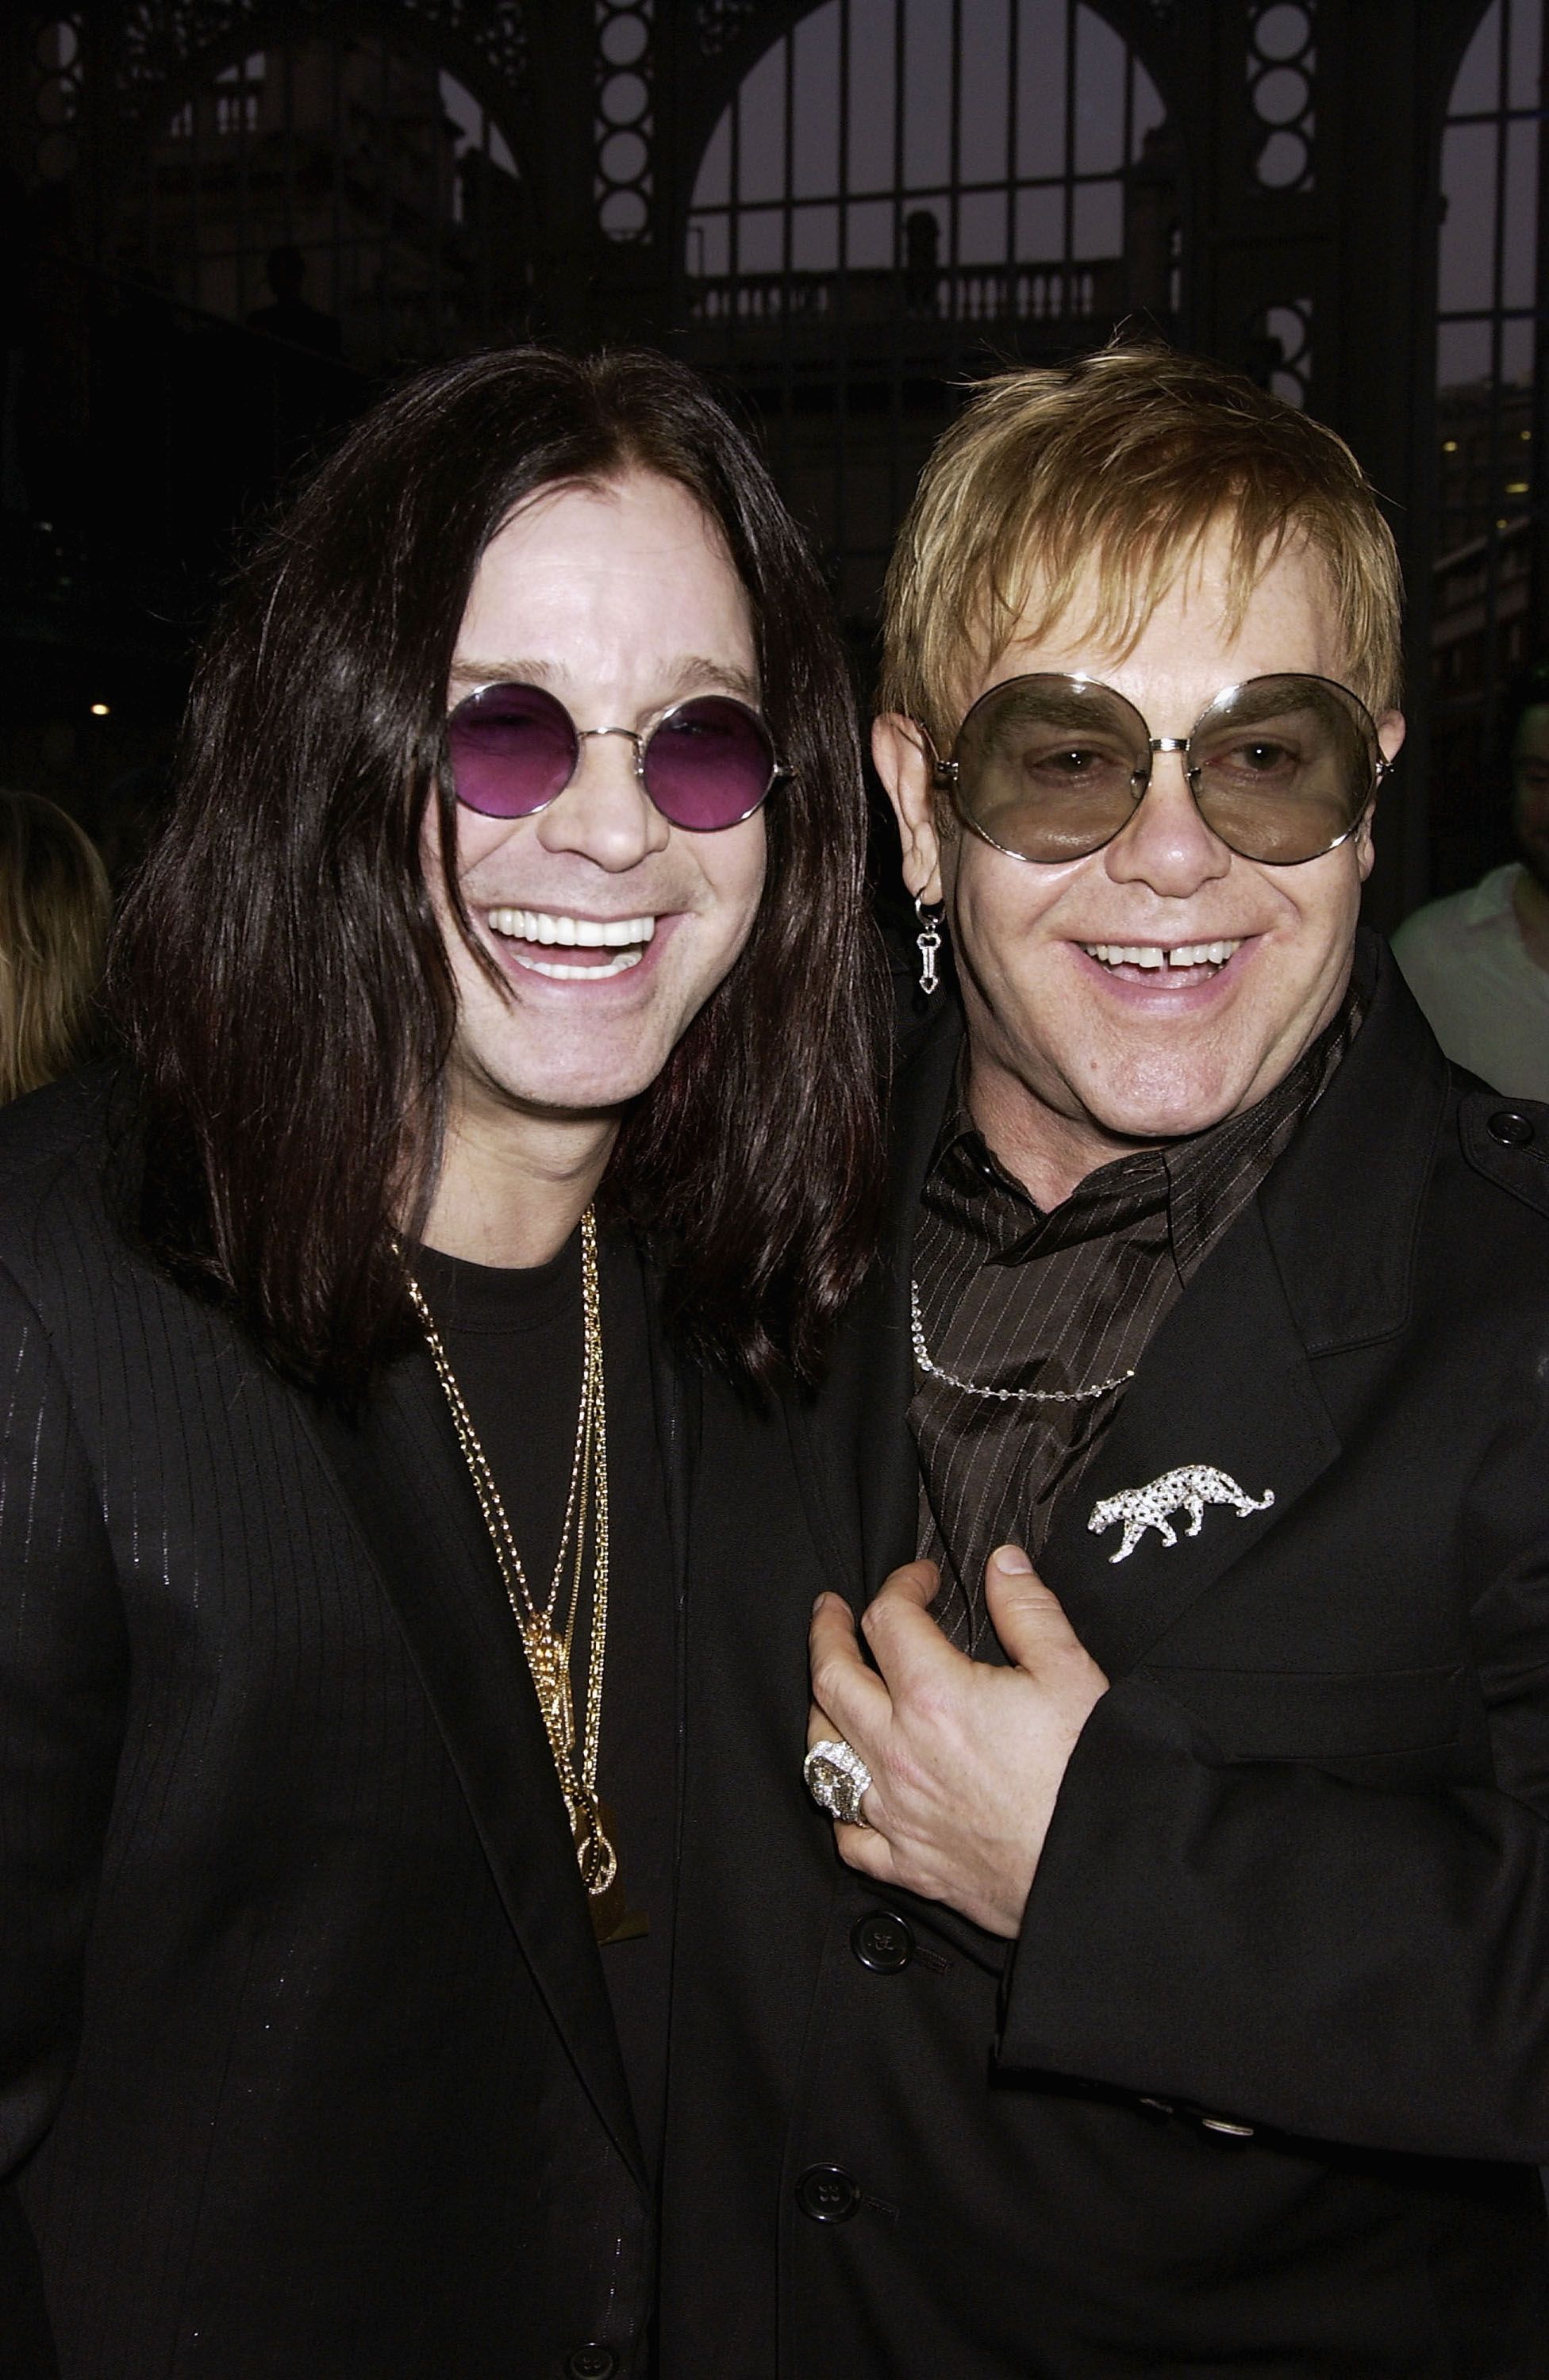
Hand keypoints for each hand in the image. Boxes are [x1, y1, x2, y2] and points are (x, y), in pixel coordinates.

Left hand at [807, 1546, 1107, 1936]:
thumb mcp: (1070, 1672)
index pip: (888, 1619)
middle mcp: (899, 1752)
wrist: (1098, 1870)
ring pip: (823, 1750)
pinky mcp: (906, 1864)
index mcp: (935, 1696)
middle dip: (825, 1634)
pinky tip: (849, 1787)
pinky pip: (846, 1834)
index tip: (921, 1579)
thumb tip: (1003, 1563)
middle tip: (828, 1611)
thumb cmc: (1088, 1775)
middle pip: (831, 1678)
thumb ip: (1029, 1610)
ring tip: (830, 1687)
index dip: (901, 1584)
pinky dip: (839, 1804)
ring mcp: (895, 1811)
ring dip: (821, 1709)